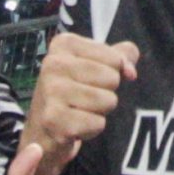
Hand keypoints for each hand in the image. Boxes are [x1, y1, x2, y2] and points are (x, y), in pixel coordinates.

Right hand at [21, 34, 137, 174]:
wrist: (43, 130)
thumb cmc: (73, 93)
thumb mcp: (97, 65)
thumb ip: (121, 57)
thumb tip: (130, 72)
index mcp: (64, 44)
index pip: (115, 58)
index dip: (110, 73)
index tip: (88, 80)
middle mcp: (53, 63)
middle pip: (112, 79)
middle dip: (105, 93)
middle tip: (82, 99)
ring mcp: (51, 91)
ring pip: (108, 101)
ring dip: (99, 112)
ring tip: (78, 111)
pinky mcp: (54, 119)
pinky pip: (98, 123)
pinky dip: (91, 129)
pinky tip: (74, 126)